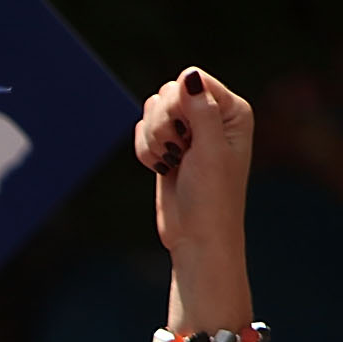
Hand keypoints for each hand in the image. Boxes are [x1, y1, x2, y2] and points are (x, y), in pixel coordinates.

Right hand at [136, 69, 254, 263]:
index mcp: (231, 110)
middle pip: (167, 94)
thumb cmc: (211, 196)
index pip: (192, 81)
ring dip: (153, 140)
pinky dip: (145, 152)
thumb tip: (188, 75)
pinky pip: (142, 132)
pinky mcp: (167, 147)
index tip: (188, 135)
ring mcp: (188, 131)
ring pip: (151, 112)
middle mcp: (210, 115)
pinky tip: (161, 168)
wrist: (196, 235)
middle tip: (179, 152)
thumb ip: (200, 109)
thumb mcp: (209, 149)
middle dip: (164, 124)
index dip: (179, 104)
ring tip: (171, 162)